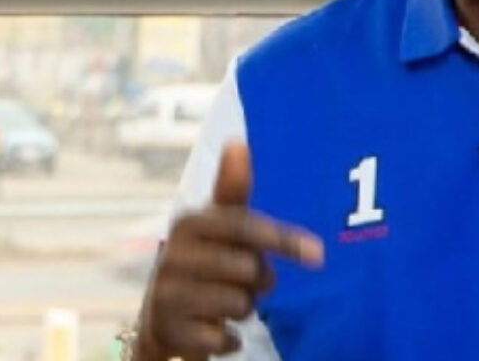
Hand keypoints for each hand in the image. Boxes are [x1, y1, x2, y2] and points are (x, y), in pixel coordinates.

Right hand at [137, 142, 323, 360]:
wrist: (160, 317)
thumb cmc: (204, 260)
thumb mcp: (218, 225)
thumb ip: (233, 188)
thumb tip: (237, 141)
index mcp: (190, 223)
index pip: (245, 227)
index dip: (283, 240)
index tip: (318, 254)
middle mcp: (173, 255)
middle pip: (248, 269)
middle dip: (259, 280)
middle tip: (247, 280)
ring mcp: (167, 294)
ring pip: (239, 304)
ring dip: (244, 308)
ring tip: (226, 302)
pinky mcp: (169, 331)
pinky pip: (223, 336)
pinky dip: (228, 337)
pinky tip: (215, 329)